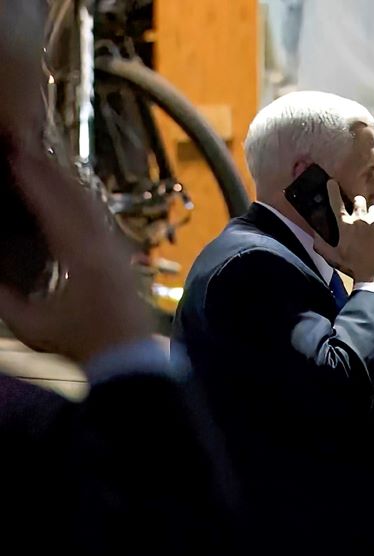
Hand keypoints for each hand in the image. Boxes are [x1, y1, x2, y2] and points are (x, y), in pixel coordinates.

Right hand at [0, 143, 152, 364]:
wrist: (130, 357)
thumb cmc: (81, 343)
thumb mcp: (33, 325)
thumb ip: (4, 298)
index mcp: (82, 259)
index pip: (54, 207)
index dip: (34, 179)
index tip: (16, 156)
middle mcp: (105, 247)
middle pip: (76, 197)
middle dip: (49, 171)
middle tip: (24, 148)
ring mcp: (118, 251)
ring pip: (92, 206)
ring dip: (66, 182)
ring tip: (42, 163)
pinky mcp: (124, 258)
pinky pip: (101, 219)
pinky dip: (82, 200)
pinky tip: (70, 195)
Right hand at [313, 181, 373, 284]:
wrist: (373, 275)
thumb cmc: (351, 266)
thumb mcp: (332, 256)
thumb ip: (321, 244)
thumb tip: (314, 235)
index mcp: (345, 225)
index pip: (336, 203)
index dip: (333, 190)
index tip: (332, 182)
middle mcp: (360, 220)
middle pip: (359, 200)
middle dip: (357, 203)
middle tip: (358, 211)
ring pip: (373, 210)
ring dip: (370, 215)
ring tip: (370, 227)